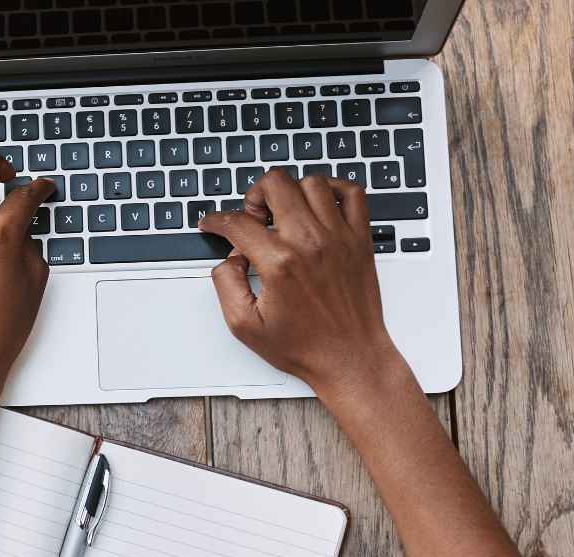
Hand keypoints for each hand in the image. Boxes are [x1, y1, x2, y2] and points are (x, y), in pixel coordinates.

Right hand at [198, 170, 403, 394]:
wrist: (349, 358)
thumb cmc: (305, 345)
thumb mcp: (244, 325)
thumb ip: (226, 284)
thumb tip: (229, 259)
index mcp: (279, 263)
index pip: (238, 222)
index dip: (217, 220)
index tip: (213, 224)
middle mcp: (310, 243)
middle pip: (276, 184)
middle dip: (255, 195)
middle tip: (254, 218)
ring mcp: (339, 237)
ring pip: (312, 182)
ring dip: (291, 192)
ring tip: (284, 214)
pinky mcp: (360, 239)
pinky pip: (353, 192)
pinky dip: (335, 189)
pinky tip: (321, 205)